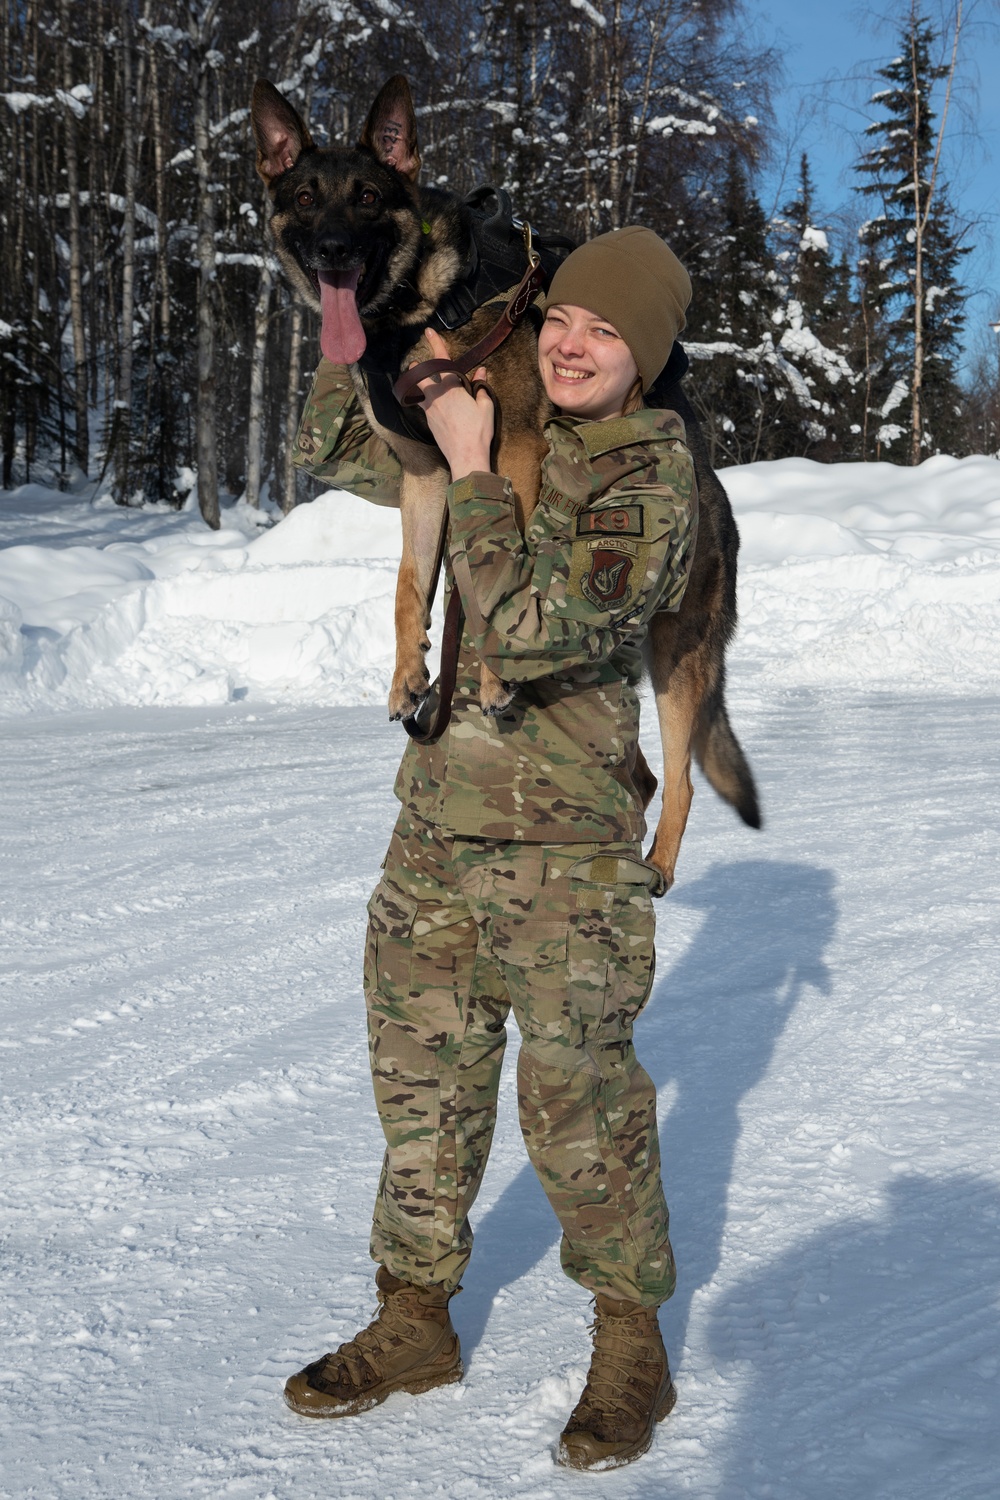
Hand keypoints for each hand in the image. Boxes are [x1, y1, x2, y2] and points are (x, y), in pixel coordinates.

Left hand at [412, 328, 493, 480]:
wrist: (466, 456)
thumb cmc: (478, 431)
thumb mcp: (485, 406)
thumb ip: (481, 387)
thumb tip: (481, 372)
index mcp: (451, 389)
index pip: (442, 362)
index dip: (436, 345)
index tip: (429, 332)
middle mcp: (437, 397)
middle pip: (421, 376)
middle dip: (418, 367)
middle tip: (415, 362)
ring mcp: (431, 411)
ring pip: (418, 391)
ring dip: (416, 383)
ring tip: (416, 379)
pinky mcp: (430, 423)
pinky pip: (423, 406)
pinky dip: (423, 400)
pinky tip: (430, 403)